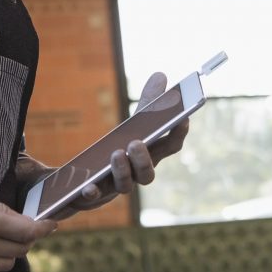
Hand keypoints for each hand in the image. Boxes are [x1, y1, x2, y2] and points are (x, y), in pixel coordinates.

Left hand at [53, 73, 192, 220]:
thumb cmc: (120, 149)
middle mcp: (136, 174)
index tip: (183, 119)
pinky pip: (95, 197)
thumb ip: (148, 103)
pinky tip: (88, 187)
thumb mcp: (133, 124)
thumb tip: (161, 75)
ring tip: (116, 153)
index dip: (178, 134)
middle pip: (147, 174)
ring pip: (125, 186)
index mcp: (150, 155)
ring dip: (123, 171)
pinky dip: (92, 193)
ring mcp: (116, 185)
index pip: (170, 147)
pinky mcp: (95, 193)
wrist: (88, 179)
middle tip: (136, 142)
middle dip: (144, 159)